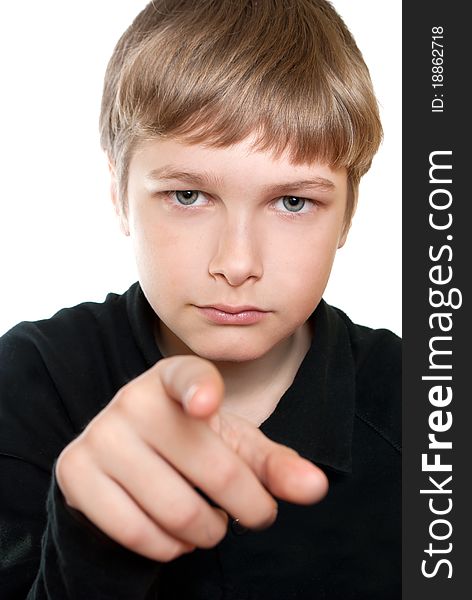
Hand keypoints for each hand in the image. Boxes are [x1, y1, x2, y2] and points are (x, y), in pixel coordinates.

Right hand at [56, 355, 327, 561]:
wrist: (126, 457)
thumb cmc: (190, 443)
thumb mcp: (234, 445)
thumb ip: (275, 465)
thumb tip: (316, 487)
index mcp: (173, 378)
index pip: (188, 378)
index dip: (199, 390)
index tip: (205, 406)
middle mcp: (133, 399)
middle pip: (211, 468)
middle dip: (250, 506)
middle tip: (256, 514)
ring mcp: (100, 435)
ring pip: (176, 510)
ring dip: (209, 532)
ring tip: (212, 522)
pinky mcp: (76, 473)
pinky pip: (138, 533)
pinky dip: (171, 547)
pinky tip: (178, 535)